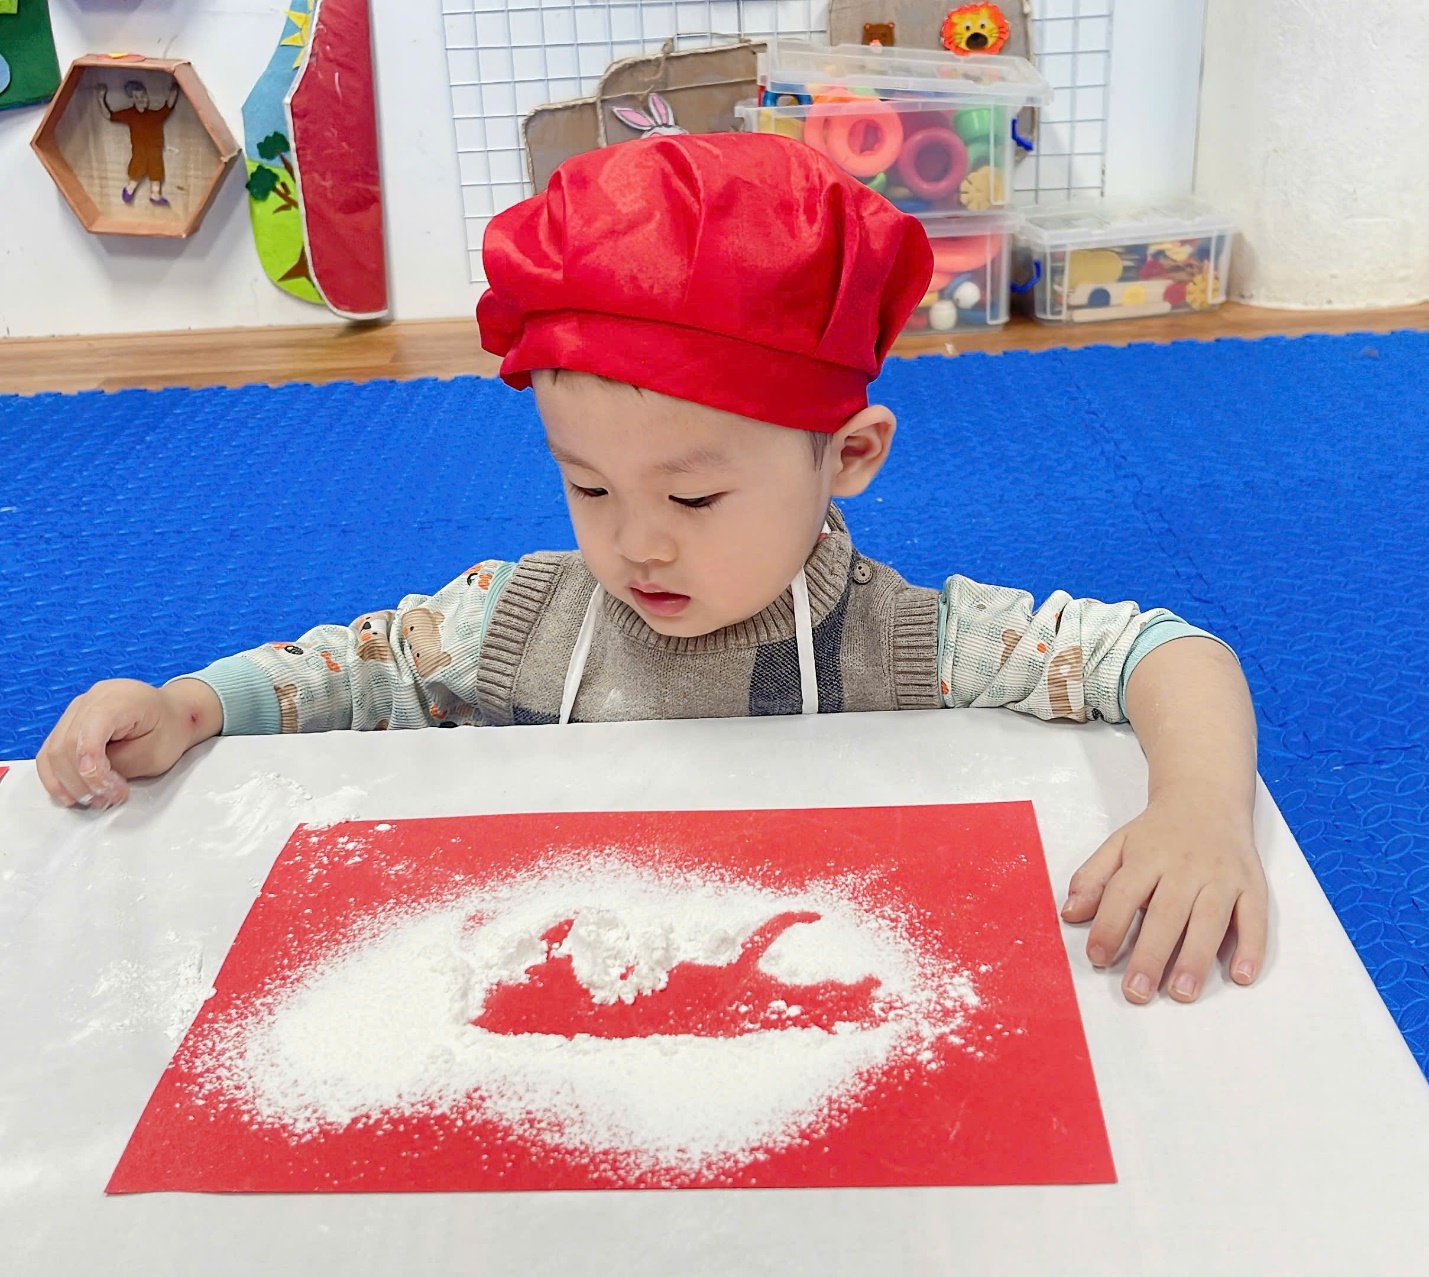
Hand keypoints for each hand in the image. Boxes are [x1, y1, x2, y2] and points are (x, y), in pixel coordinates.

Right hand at [36, 678, 222, 809]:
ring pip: (53, 750)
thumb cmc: (170, 729)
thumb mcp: (154, 753)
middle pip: (65, 744)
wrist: (174, 714)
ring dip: (67, 782)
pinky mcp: (71, 721)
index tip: (108, 791)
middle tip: (106, 800)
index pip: (88, 733)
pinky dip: (57, 775)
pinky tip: (70, 794)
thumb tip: (90, 780)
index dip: (92, 768)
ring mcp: (78, 708)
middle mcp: (92, 698)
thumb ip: (119, 764)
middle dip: (82, 781)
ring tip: (93, 799)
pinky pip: (51, 750)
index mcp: (119, 698)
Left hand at [1059, 796, 1267, 1003]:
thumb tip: (1069, 913)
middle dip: (1151, 955)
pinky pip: (1255, 918)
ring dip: (1196, 958)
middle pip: (1167, 914)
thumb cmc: (1158, 832)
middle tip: (1137, 991)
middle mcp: (1186, 868)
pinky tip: (1242, 975)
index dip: (1109, 926)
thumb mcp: (1119, 844)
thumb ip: (1092, 878)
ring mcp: (1222, 877)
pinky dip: (1251, 948)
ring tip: (1182, 992)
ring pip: (1210, 920)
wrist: (1206, 797)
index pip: (1124, 893)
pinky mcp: (1252, 885)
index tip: (1098, 957)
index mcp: (1148, 857)